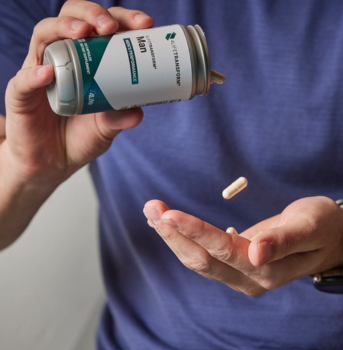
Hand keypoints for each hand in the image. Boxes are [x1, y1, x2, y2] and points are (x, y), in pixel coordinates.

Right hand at [2, 0, 153, 190]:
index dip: (121, 19)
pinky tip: (49, 73)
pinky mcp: (21, 95)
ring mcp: (39, 73)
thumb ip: (120, 119)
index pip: (100, 28)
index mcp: (86, 62)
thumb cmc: (80, 137)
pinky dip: (35, 75)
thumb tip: (138, 112)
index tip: (144, 24)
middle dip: (92, 14)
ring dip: (63, 28)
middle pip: (71, 19)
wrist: (54, 163)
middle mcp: (62, 59)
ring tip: (84, 33)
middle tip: (111, 26)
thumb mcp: (106, 128)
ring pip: (44, 36)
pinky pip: (23, 80)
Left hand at [143, 196, 342, 295]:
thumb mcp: (311, 226)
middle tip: (151, 206)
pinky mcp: (235, 268)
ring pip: (197, 260)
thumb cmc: (323, 227)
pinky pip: (203, 256)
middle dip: (174, 234)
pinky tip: (168, 225)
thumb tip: (256, 252)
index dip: (195, 232)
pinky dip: (183, 240)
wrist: (330, 240)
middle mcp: (250, 279)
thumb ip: (284, 241)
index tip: (169, 214)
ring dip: (173, 237)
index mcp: (268, 270)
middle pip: (202, 260)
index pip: (224, 251)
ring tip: (152, 212)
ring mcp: (241, 276)